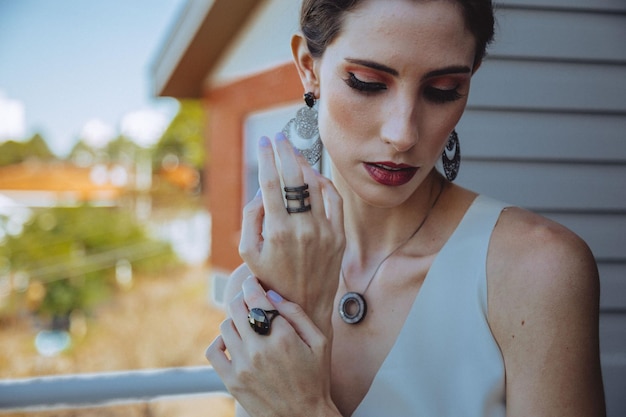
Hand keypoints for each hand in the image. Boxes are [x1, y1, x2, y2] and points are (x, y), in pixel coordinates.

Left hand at [206, 276, 340, 416]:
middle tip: (249, 299)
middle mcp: (260, 349)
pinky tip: (232, 341)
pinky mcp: (232, 380)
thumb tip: (272, 294)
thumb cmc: (315, 379)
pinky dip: (220, 341)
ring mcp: (243, 365)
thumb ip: (297, 314)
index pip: (257, 297)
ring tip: (246, 324)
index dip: (252, 284)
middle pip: (237, 307)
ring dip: (234, 319)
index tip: (252, 282)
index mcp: (283, 337)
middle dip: (242, 298)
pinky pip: (213, 350)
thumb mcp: (319, 343)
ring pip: (226, 326)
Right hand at [239, 133, 344, 330]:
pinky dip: (324, 183)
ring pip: (316, 186)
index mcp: (278, 231)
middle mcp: (303, 228)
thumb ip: (251, 218)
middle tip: (279, 138)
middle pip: (294, 179)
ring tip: (294, 154)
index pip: (271, 184)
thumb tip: (261, 191)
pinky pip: (334, 200)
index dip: (267, 158)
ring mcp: (324, 231)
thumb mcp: (248, 252)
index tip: (264, 142)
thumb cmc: (270, 277)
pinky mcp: (339, 235)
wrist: (304, 304)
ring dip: (304, 165)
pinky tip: (314, 176)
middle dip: (285, 153)